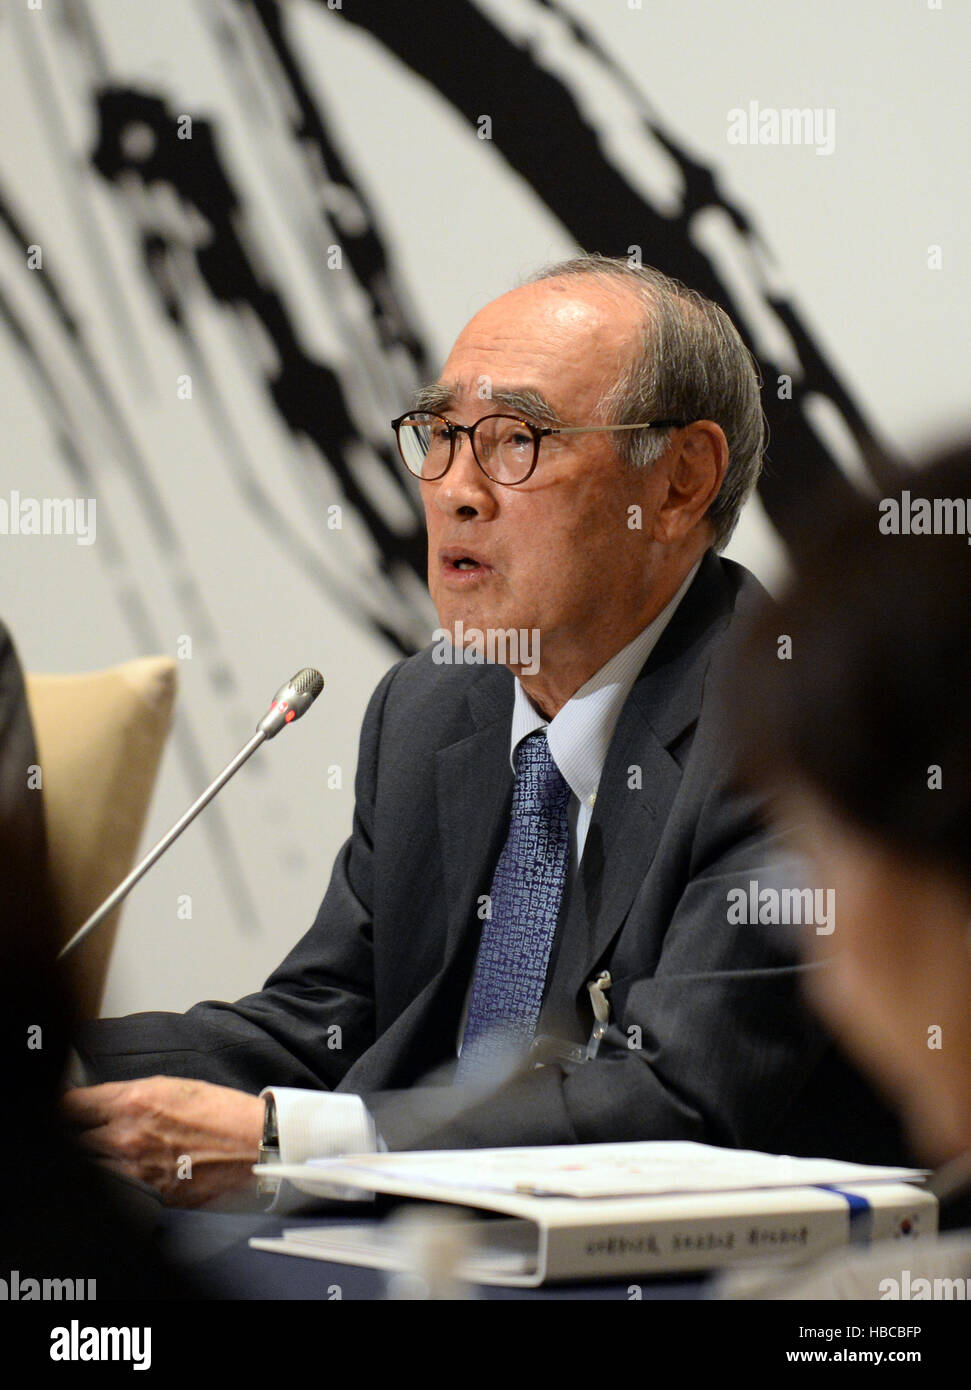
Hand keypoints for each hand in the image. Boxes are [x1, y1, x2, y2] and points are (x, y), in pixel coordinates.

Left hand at [61, 1076, 264, 1207]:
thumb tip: (98, 1105)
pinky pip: (112, 1189)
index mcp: (132, 1102)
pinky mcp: (146, 1197)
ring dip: (89, 1157)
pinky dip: (111, 1179)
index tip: (63, 1109)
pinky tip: (122, 1171)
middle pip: (71, 1139)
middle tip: (81, 1129)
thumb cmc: (221, 1111)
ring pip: (87, 1166)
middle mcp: (126, 1138)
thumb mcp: (171, 1086)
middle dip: (73, 1133)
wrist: (255, 1146)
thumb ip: (128, 1096)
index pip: (70, 1106)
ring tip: (104, 1150)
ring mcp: (134, 1171)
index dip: (62, 1107)